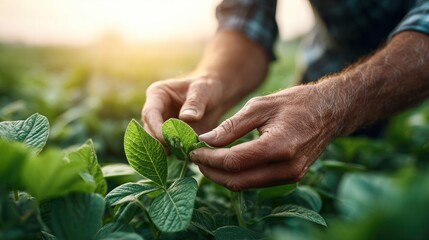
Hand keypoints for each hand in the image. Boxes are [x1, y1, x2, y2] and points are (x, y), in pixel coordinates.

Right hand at [142, 31, 269, 143]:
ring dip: (169, 150)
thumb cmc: (207, 87)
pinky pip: (169, 149)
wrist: (214, 96)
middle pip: (149, 131)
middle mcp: (155, 112)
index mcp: (157, 95)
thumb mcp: (203, 90)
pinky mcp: (170, 137)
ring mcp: (161, 126)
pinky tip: (189, 156)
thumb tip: (186, 118)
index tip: (169, 139)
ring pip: (157, 142)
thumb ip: (195, 102)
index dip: (156, 128)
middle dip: (161, 143)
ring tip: (186, 153)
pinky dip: (177, 153)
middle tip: (179, 150)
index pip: (150, 114)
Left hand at [190, 84, 340, 190]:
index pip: (233, 161)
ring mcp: (291, 175)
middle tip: (196, 158)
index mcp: (278, 146)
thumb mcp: (259, 106)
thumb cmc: (294, 102)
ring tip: (208, 160)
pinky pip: (257, 182)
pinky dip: (239, 175)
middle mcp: (286, 167)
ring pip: (246, 185)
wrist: (329, 111)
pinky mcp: (292, 177)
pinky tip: (228, 163)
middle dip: (212, 172)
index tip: (193, 151)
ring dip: (223, 176)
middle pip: (237, 180)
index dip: (208, 158)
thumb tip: (205, 141)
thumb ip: (231, 127)